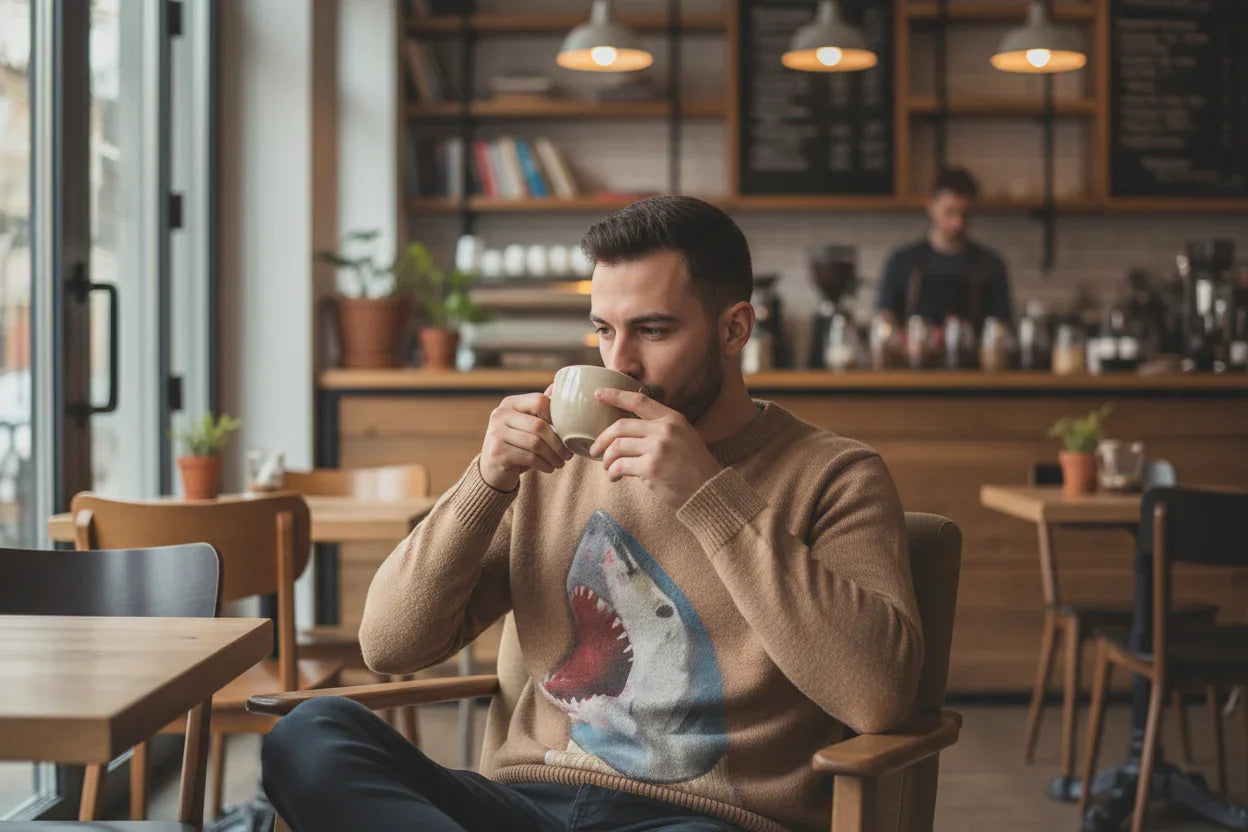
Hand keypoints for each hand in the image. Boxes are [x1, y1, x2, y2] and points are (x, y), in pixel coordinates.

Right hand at [479, 385, 571, 491]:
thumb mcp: (526, 423)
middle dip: (558, 443)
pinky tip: (549, 468)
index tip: (565, 432)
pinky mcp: (497, 452)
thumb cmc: (516, 443)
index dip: (556, 417)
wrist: (492, 469)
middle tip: (568, 455)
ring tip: (560, 463)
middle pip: (539, 425)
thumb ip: (539, 407)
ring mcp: (496, 433)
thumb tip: (557, 386)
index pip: (539, 401)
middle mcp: (500, 415)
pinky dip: (544, 465)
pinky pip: (529, 457)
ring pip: (535, 443)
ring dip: (553, 456)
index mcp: (509, 403)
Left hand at [588, 388, 722, 508]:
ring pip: (617, 446)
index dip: (616, 395)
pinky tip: (614, 478)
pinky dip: (612, 473)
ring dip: (606, 459)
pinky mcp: (652, 468)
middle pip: (620, 426)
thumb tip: (625, 432)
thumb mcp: (682, 437)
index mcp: (672, 419)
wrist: (708, 490)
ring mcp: (658, 448)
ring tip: (607, 468)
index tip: (598, 394)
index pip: (639, 401)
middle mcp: (665, 430)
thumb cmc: (692, 467)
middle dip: (602, 438)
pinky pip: (620, 466)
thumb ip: (659, 430)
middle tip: (595, 449)